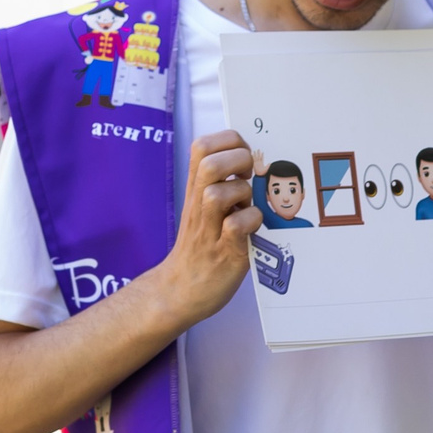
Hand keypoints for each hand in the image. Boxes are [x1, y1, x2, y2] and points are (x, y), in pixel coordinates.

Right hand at [149, 131, 260, 324]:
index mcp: (196, 190)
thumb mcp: (204, 209)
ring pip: (217, 194)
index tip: (242, 156)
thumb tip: (252, 162)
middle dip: (238, 161)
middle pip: (209, 162)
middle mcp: (199, 205)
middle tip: (248, 177)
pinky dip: (250, 222)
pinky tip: (251, 228)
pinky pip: (237, 227)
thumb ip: (221, 184)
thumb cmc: (201, 247)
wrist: (180, 290)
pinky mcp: (224, 252)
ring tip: (246, 205)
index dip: (228, 141)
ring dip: (241, 194)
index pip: (202, 146)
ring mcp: (209, 228)